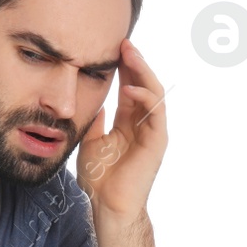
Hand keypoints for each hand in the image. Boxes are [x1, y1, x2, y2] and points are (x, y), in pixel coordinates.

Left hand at [75, 39, 166, 219]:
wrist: (108, 205)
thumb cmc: (99, 178)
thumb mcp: (90, 140)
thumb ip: (94, 119)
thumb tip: (89, 97)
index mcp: (128, 122)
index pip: (129, 87)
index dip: (123, 68)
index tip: (112, 48)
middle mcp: (143, 123)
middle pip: (143, 84)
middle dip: (134, 62)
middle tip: (123, 41)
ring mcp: (152, 131)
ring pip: (153, 93)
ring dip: (142, 71)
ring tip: (129, 53)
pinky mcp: (157, 142)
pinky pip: (155, 114)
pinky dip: (144, 98)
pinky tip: (130, 87)